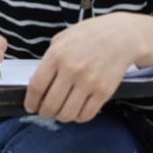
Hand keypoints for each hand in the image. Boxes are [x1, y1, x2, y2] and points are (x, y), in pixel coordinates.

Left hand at [24, 13, 144, 122]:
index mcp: (57, 55)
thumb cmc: (90, 35)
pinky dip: (79, 117)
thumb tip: (37, 81)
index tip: (31, 107)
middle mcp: (71, 70)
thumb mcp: (63, 38)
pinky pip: (86, 115)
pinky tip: (78, 110)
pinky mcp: (104, 92)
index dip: (31, 101)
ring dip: (61, 117)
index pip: (36, 86)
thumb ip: (49, 58)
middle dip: (45, 112)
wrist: (122, 36)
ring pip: (67, 114)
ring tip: (62, 111)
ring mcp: (88, 82)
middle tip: (46, 112)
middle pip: (50, 104)